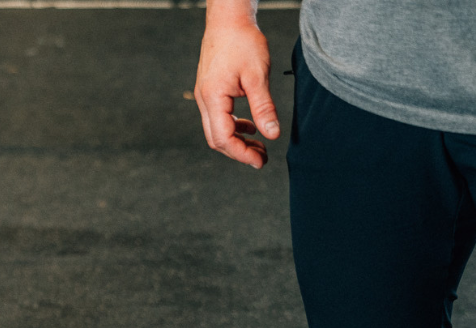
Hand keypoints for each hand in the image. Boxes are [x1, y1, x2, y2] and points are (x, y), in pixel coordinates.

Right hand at [194, 0, 278, 167]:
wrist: (228, 18)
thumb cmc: (242, 40)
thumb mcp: (258, 75)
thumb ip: (264, 108)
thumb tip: (272, 135)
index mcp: (213, 97)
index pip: (223, 138)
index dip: (242, 154)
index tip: (260, 161)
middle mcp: (204, 100)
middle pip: (216, 140)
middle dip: (239, 152)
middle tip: (262, 158)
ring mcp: (204, 96)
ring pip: (216, 131)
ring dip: (237, 141)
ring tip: (259, 145)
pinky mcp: (210, 91)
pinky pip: (219, 118)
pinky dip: (234, 127)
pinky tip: (250, 126)